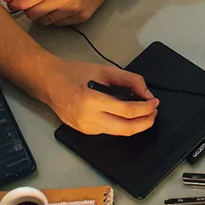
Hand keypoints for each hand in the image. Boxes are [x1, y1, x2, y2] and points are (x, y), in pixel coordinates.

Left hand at [3, 0, 114, 24]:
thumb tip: (6, 0)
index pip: (24, 4)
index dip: (15, 5)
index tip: (14, 3)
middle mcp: (63, 1)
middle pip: (33, 16)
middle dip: (29, 9)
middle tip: (35, 0)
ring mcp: (73, 11)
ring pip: (46, 22)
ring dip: (43, 14)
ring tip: (51, 1)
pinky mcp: (82, 18)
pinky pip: (59, 24)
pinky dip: (56, 17)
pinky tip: (63, 5)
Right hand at [38, 57, 157, 134]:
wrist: (49, 83)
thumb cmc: (74, 74)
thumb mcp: (105, 70)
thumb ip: (129, 80)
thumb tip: (146, 93)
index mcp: (93, 101)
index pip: (127, 111)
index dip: (146, 108)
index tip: (154, 102)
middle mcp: (89, 119)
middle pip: (126, 129)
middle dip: (145, 123)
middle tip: (154, 112)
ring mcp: (86, 128)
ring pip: (119, 133)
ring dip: (136, 125)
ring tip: (144, 113)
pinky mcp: (85, 132)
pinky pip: (109, 131)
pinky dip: (122, 125)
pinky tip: (127, 116)